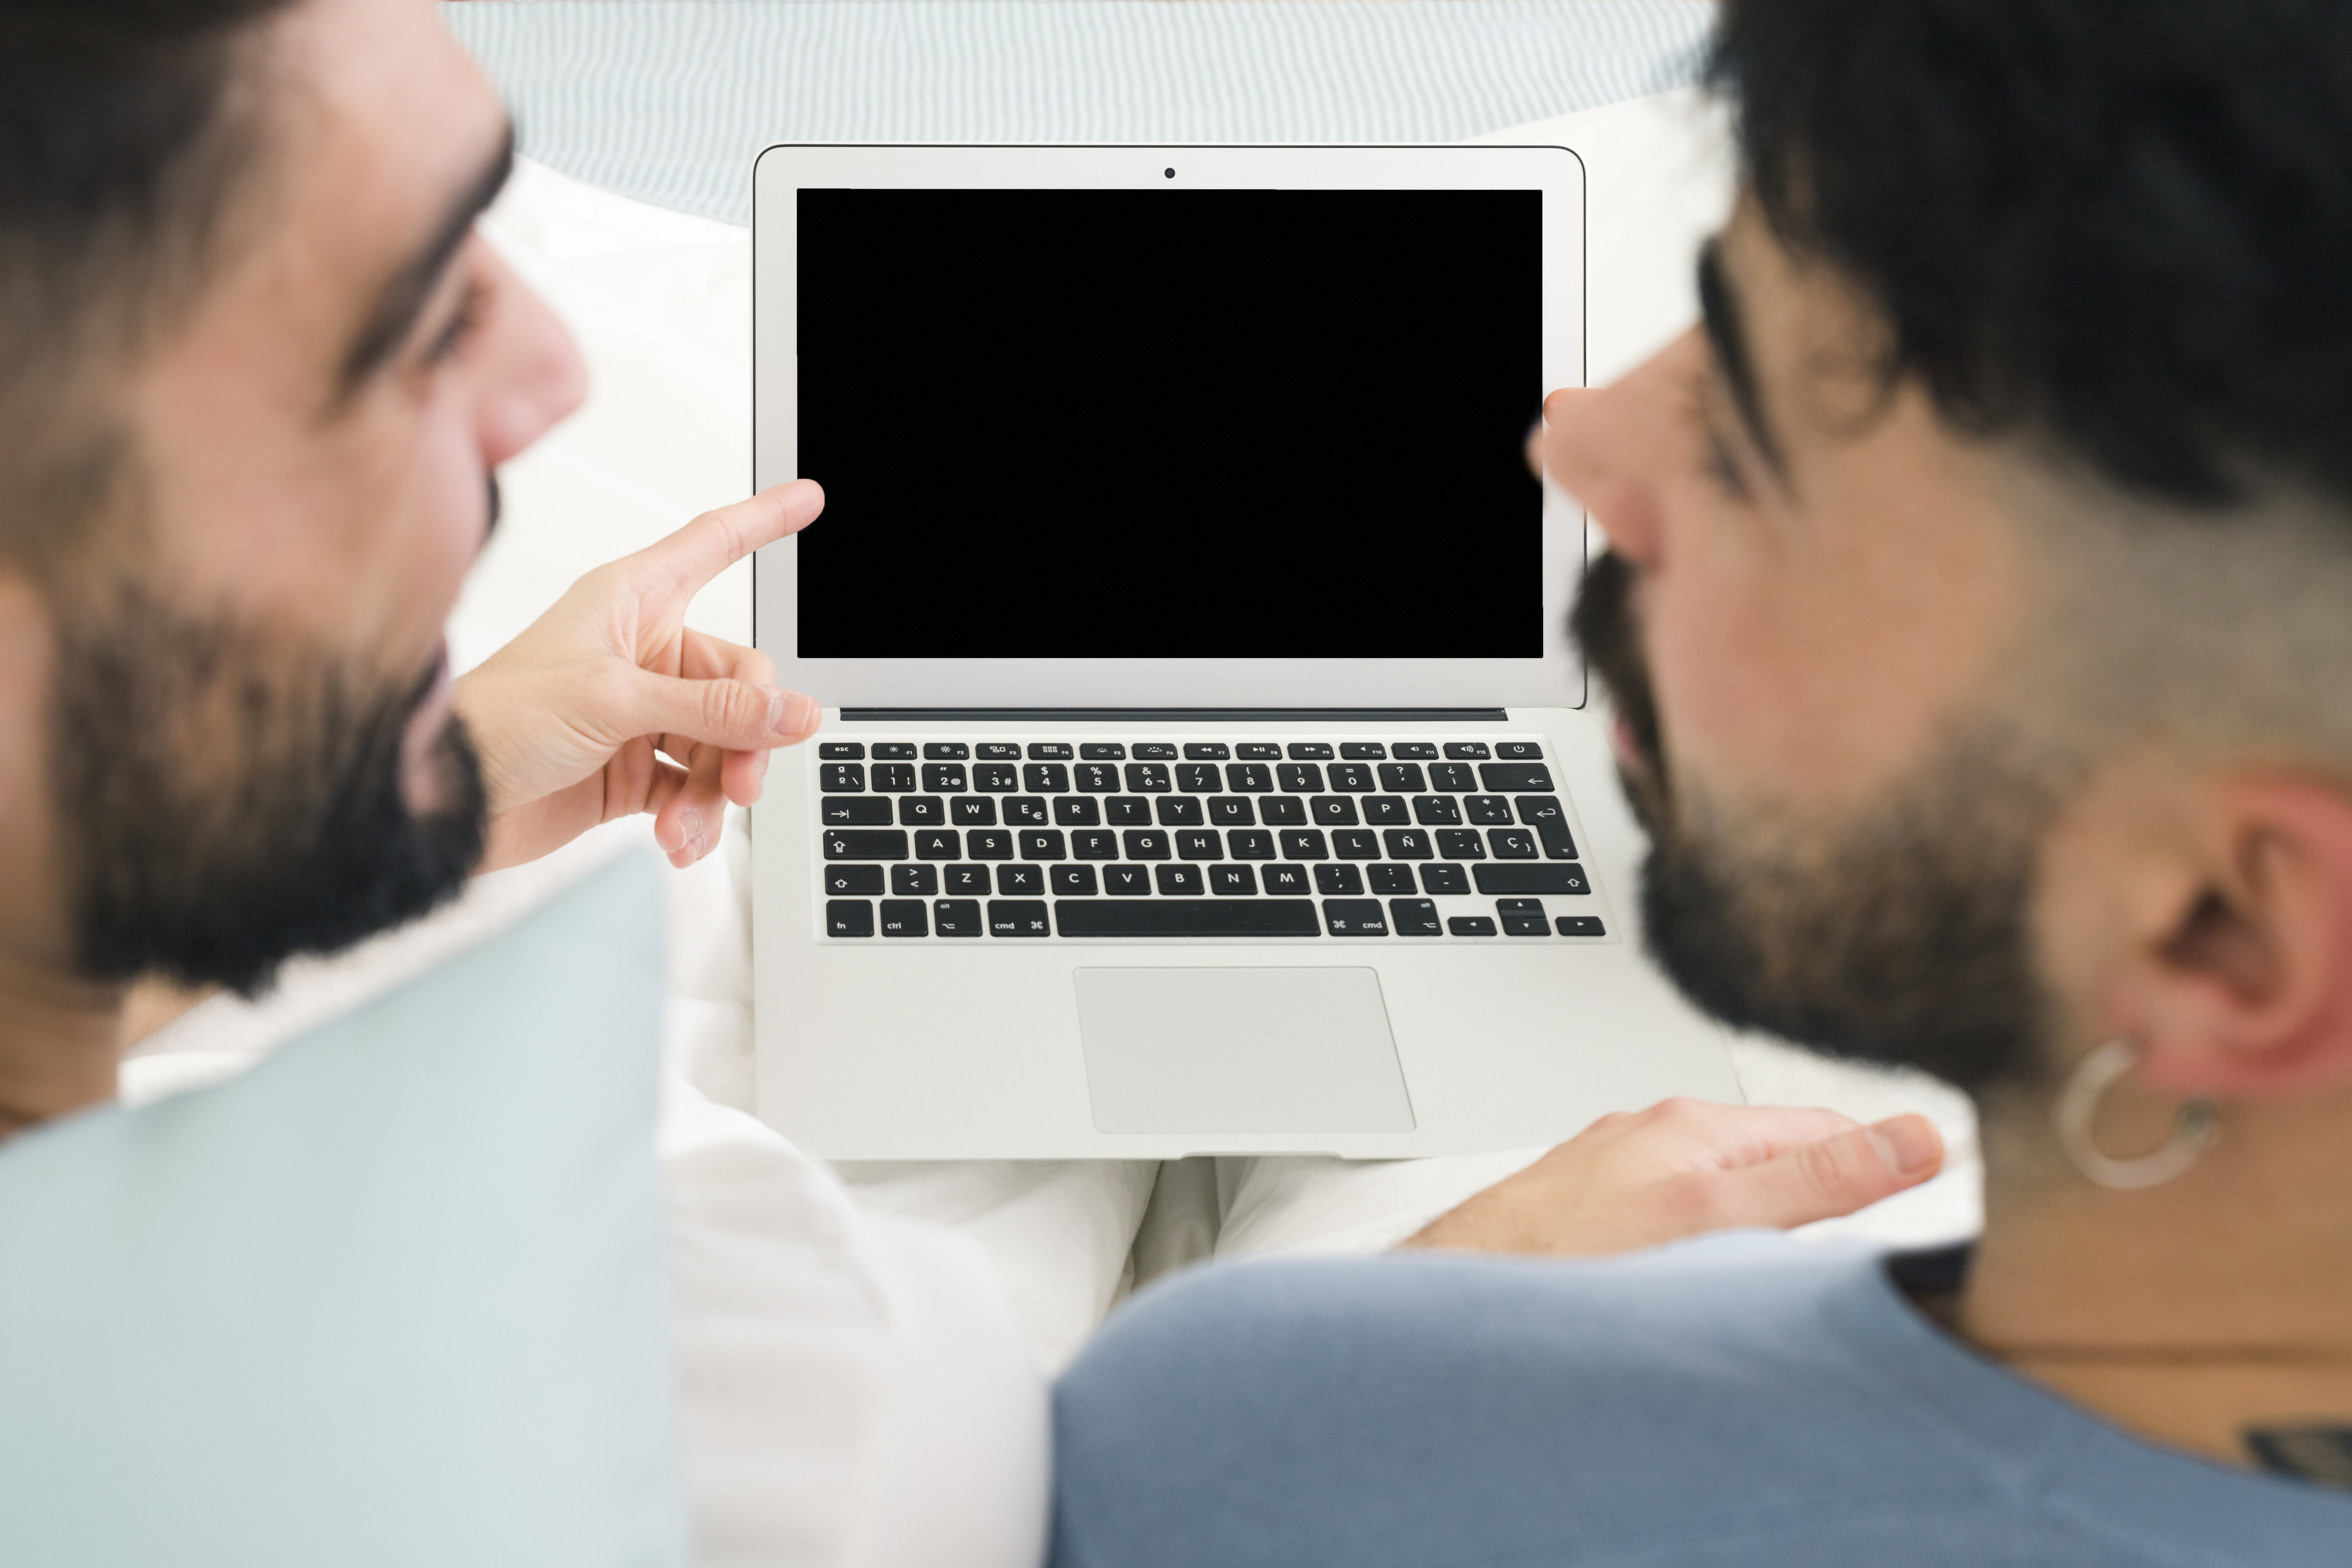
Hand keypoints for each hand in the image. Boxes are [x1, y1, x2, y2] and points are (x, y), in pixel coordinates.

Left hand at [455, 480, 824, 871]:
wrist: (444, 803)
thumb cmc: (498, 721)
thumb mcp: (614, 701)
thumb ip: (714, 708)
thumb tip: (795, 713)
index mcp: (630, 602)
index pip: (712, 545)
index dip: (764, 519)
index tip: (810, 498)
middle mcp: (641, 652)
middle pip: (739, 681)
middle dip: (748, 736)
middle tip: (742, 782)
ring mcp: (641, 713)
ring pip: (722, 744)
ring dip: (714, 791)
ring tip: (687, 826)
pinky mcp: (633, 768)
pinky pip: (694, 789)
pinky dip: (694, 817)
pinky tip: (677, 840)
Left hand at [1399, 1098, 1944, 1255]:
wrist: (1459, 1288)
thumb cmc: (1567, 1250)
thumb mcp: (1716, 1215)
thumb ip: (1818, 1180)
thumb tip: (1916, 1137)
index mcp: (1695, 1125)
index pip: (1819, 1126)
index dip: (1877, 1158)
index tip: (1929, 1189)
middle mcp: (1655, 1137)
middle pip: (1772, 1156)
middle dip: (1821, 1188)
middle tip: (1872, 1234)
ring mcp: (1621, 1173)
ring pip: (1722, 1189)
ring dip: (1760, 1217)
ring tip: (1795, 1257)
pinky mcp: (1592, 1212)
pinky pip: (1674, 1217)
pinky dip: (1707, 1239)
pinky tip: (1706, 1271)